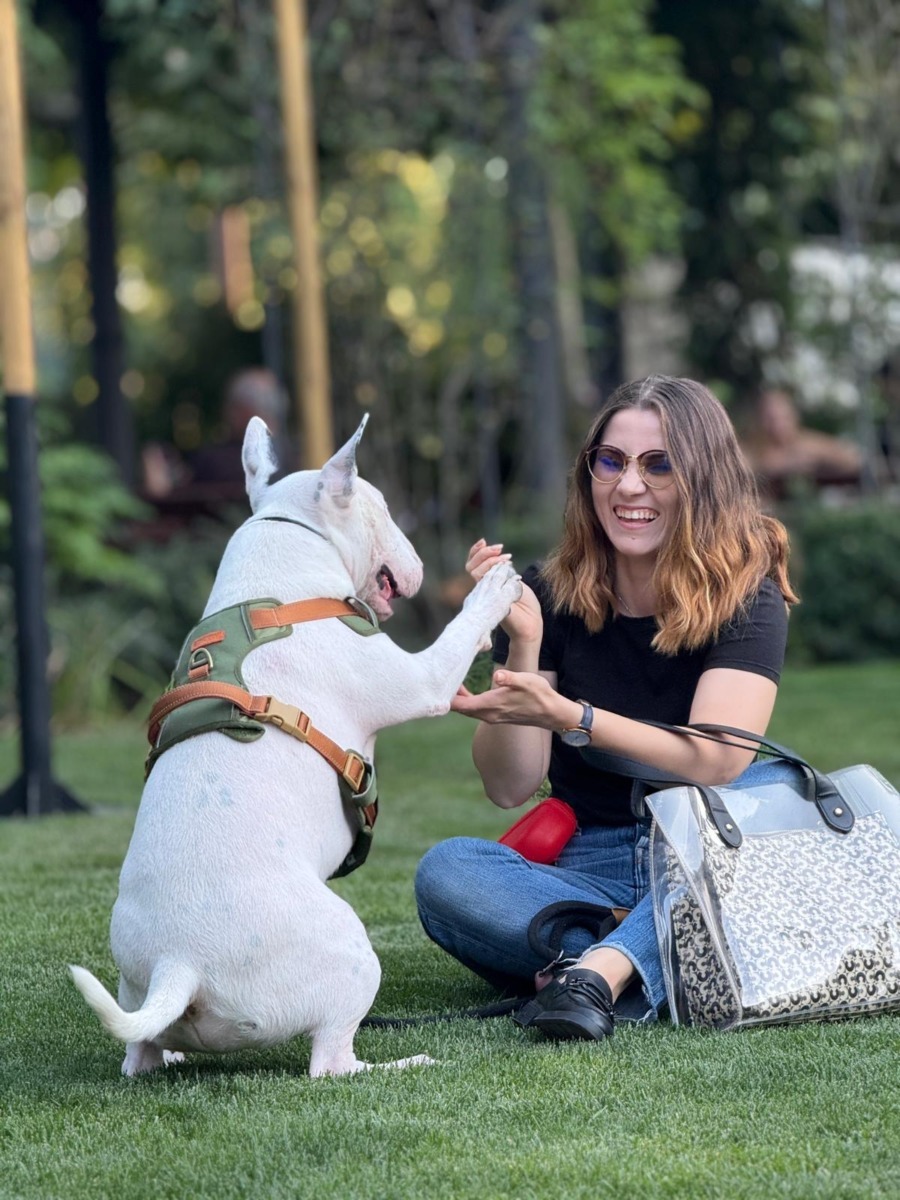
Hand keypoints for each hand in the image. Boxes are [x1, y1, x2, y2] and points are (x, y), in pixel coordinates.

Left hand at [450, 670, 568, 727]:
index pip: (461, 704)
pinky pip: (474, 710)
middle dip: (449, 696)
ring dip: (457, 698)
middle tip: (443, 678)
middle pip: (460, 708)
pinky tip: (466, 690)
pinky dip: (466, 701)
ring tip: (453, 681)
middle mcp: (488, 714)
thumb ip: (510, 678)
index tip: (438, 683)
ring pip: (466, 710)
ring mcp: (492, 717)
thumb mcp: (527, 681)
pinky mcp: (495, 716)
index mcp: (491, 705)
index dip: (448, 696)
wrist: (551, 713)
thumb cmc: (540, 695)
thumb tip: (498, 676)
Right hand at [465, 539, 541, 643]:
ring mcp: (485, 593)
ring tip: (506, 556)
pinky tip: (508, 565)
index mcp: (487, 583)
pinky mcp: (489, 598)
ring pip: (474, 571)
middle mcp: (483, 588)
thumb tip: (500, 558)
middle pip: (470, 566)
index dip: (476, 552)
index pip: (473, 564)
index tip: (484, 541)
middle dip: (482, 552)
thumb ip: (504, 572)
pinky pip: (483, 580)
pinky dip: (494, 568)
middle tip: (499, 547)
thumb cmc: (525, 605)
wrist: (531, 623)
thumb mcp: (514, 582)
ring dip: (489, 558)